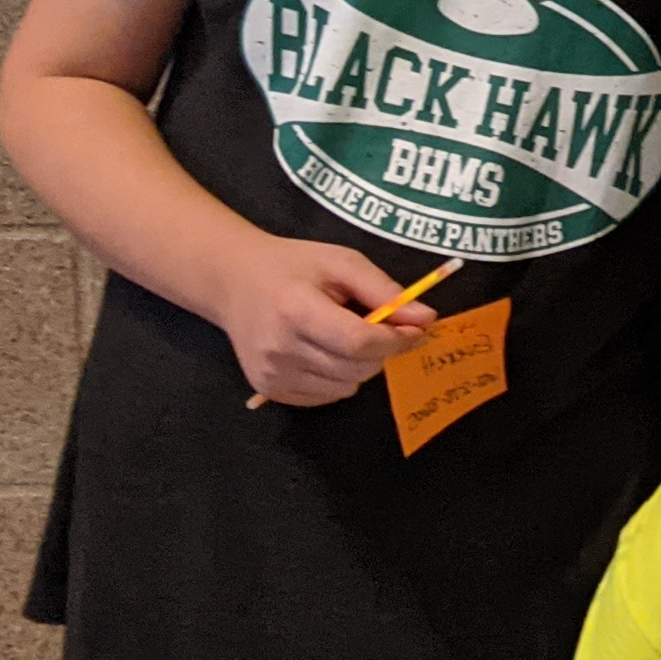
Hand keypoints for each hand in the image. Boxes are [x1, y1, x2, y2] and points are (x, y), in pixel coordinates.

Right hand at [213, 232, 435, 405]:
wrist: (233, 282)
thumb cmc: (293, 267)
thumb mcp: (341, 263)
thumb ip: (384, 291)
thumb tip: (427, 319)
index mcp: (296, 310)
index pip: (358, 342)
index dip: (396, 340)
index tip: (417, 329)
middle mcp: (280, 349)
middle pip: (356, 368)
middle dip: (381, 351)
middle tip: (379, 328)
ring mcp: (272, 375)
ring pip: (346, 387)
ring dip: (360, 366)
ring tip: (342, 336)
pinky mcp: (270, 390)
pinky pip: (326, 396)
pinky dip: (339, 378)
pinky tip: (324, 351)